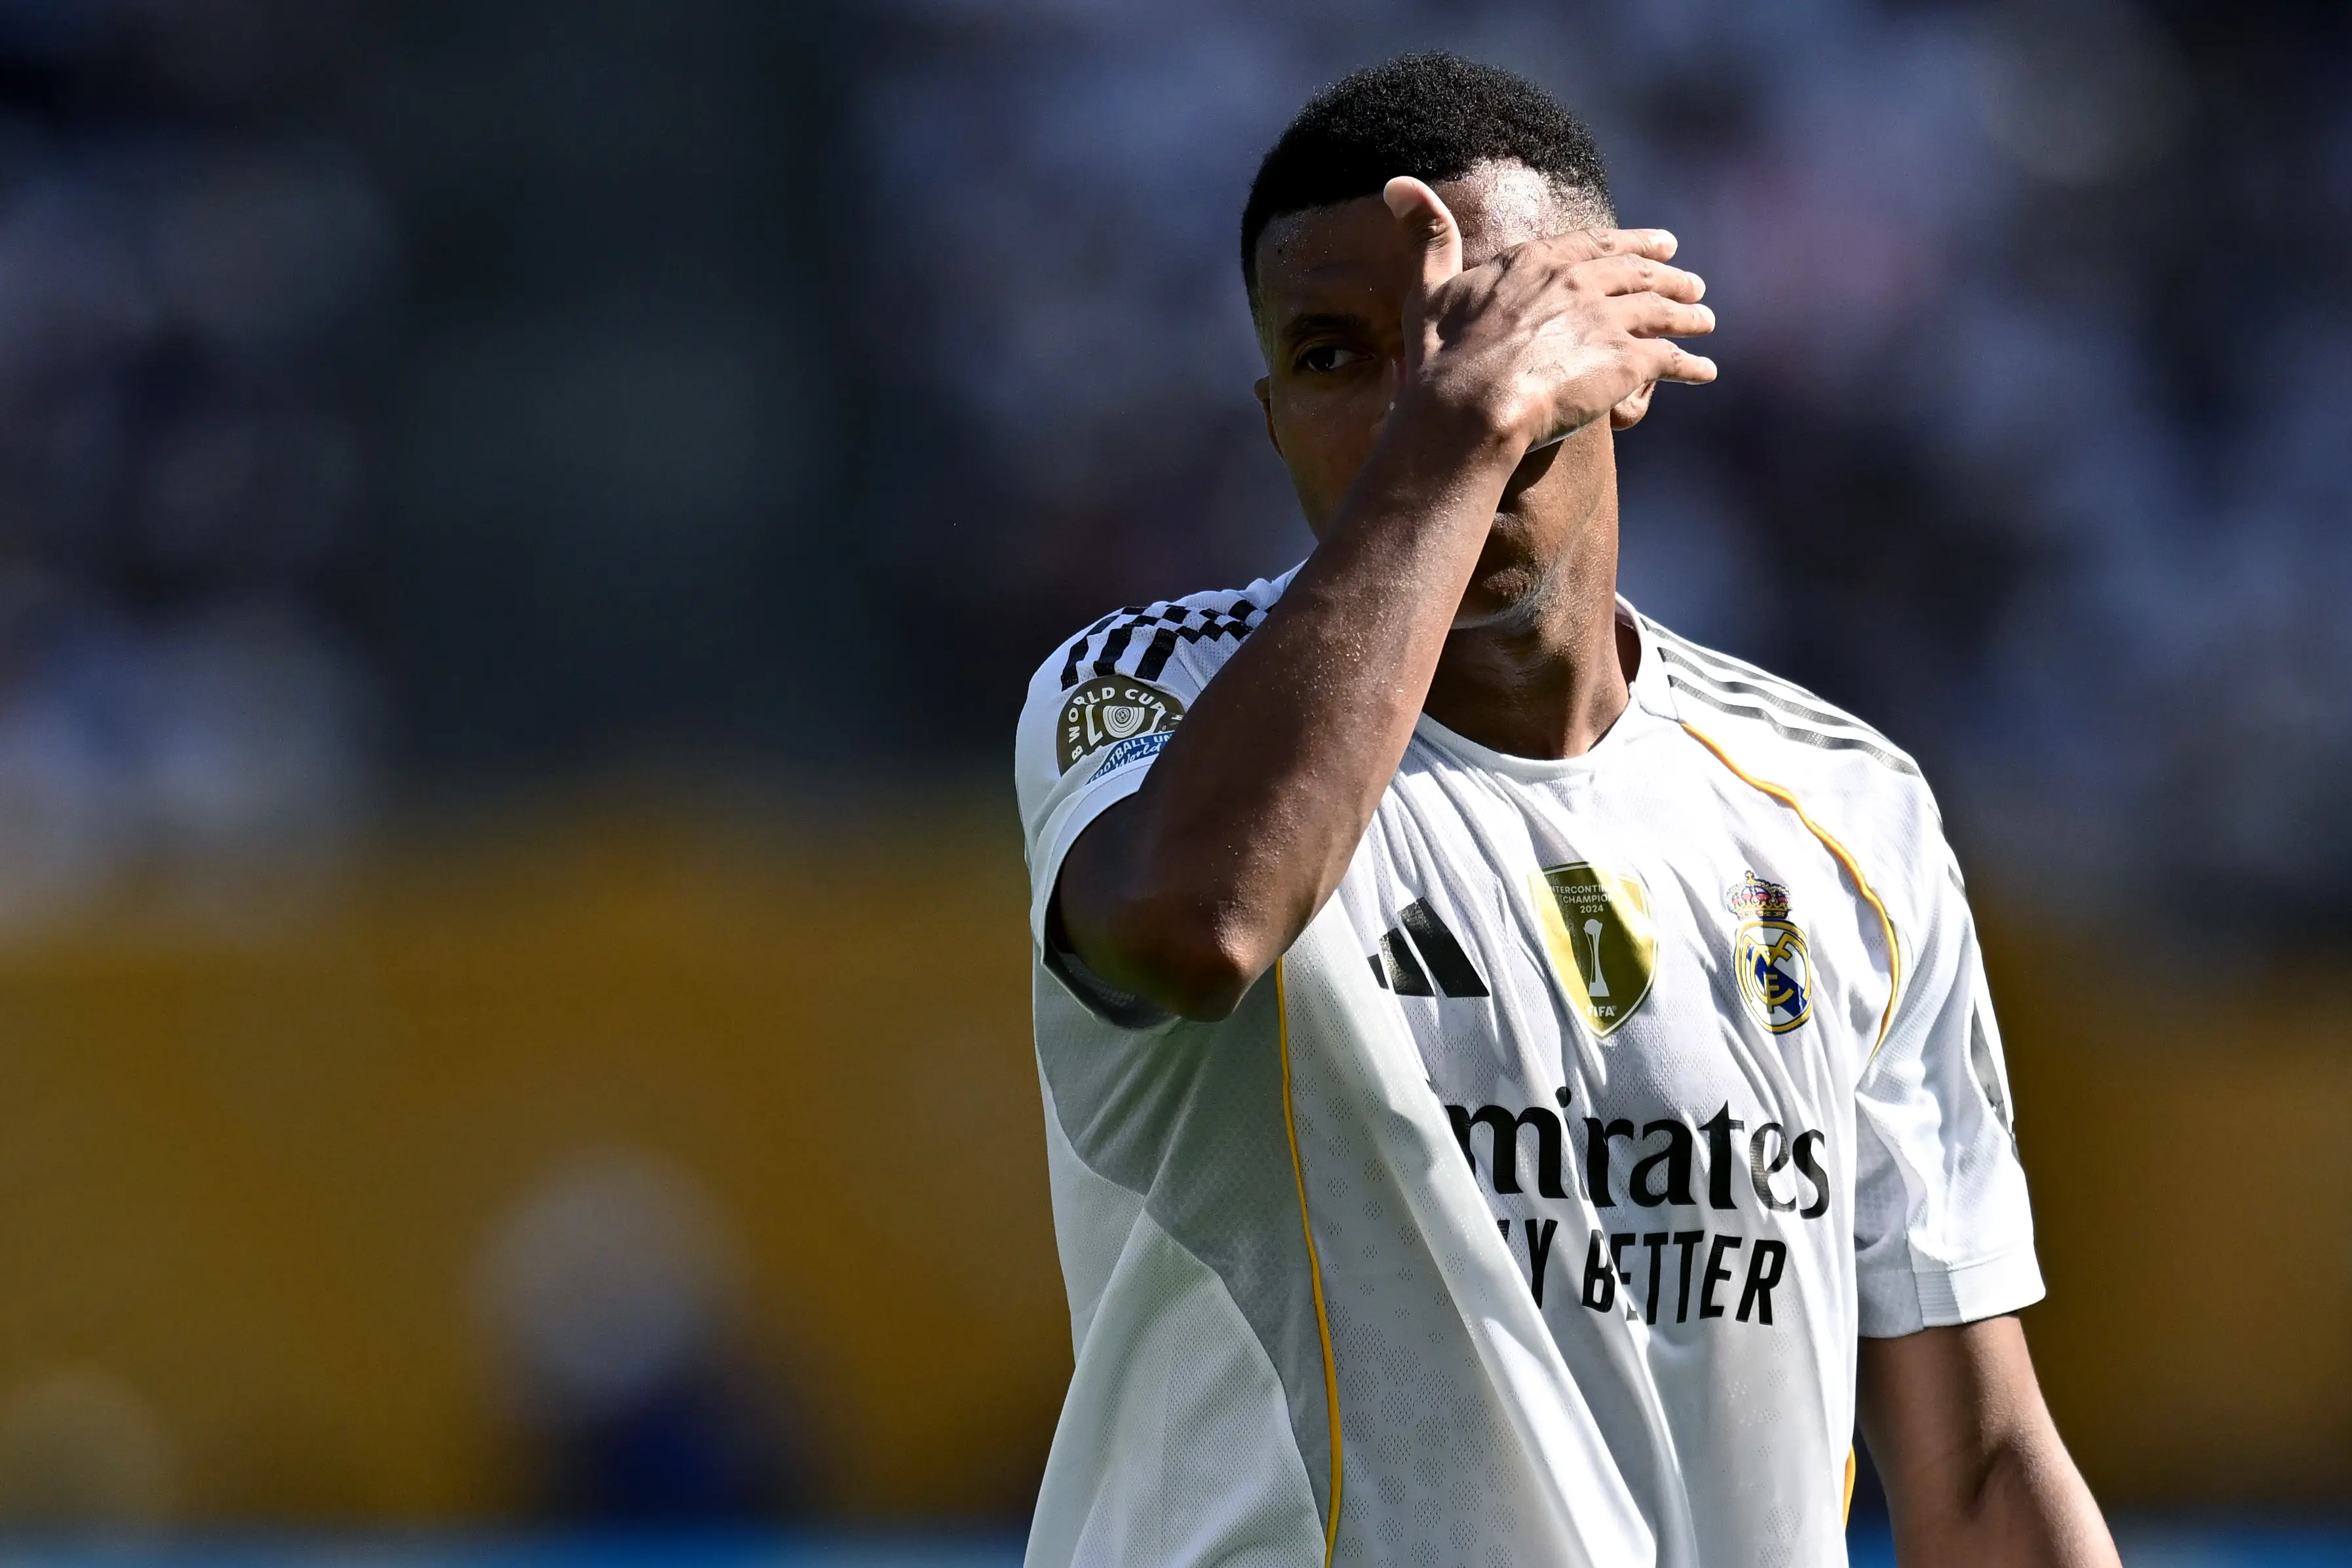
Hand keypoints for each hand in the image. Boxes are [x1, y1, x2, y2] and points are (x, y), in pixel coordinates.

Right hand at [1382, 176, 1716, 447]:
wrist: (1467, 409)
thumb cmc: (1440, 357)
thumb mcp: (1427, 289)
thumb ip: (1427, 236)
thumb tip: (1399, 183)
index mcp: (1538, 259)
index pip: (1595, 244)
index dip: (1629, 244)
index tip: (1658, 244)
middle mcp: (1580, 280)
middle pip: (1637, 272)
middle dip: (1668, 275)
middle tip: (1690, 280)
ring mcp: (1607, 318)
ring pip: (1662, 310)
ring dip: (1688, 315)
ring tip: (1705, 321)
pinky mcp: (1626, 361)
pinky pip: (1671, 360)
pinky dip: (1692, 364)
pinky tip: (1706, 372)